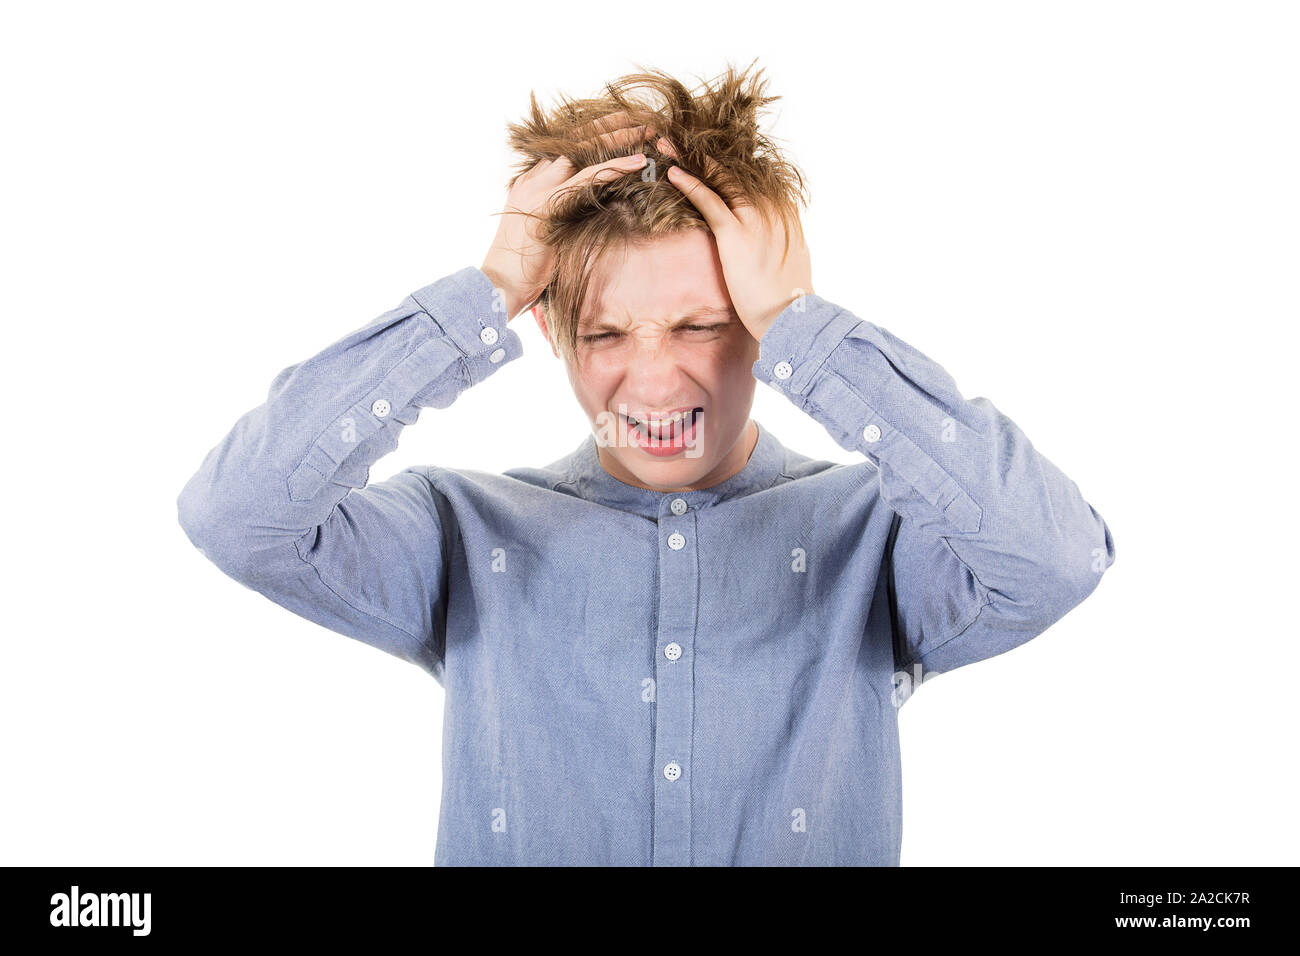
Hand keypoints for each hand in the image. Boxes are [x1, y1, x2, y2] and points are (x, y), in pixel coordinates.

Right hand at [481, 112, 656, 320]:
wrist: (500, 283)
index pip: (566, 149)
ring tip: (647, 131)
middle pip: (575, 141)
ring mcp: (540, 188)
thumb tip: (586, 215)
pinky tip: (638, 162)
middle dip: (609, 127)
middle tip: (639, 119)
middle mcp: (535, 178)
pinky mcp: (549, 203)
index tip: (620, 128)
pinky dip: (615, 168)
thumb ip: (561, 215)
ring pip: (584, 151)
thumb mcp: (544, 232)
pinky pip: (588, 178)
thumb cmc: (522, 267)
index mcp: (531, 183)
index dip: (595, 137)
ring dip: (617, 139)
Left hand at [660, 141, 812, 340]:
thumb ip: (783, 238)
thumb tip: (774, 238)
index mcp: (785, 210)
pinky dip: (689, 184)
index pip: (753, 175)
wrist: (790, 315)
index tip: (708, 153)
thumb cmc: (789, 296)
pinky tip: (672, 172)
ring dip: (691, 159)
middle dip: (706, 152)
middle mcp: (772, 207)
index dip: (727, 162)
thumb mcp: (793, 258)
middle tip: (682, 136)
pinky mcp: (737, 233)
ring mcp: (755, 217)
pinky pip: (709, 201)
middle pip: (735, 169)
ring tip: (668, 145)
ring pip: (720, 178)